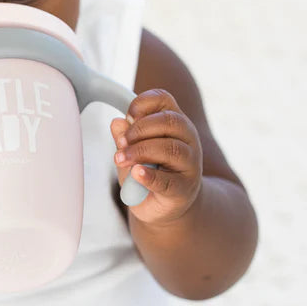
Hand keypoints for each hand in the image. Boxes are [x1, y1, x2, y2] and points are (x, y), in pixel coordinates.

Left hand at [110, 89, 202, 226]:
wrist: (165, 206)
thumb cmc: (148, 171)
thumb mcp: (131, 151)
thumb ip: (124, 137)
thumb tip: (116, 122)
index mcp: (173, 122)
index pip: (164, 99)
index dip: (144, 102)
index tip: (128, 115)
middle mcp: (187, 139)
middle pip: (170, 121)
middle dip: (140, 129)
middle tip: (121, 143)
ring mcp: (190, 164)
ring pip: (172, 149)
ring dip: (141, 151)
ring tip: (121, 159)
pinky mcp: (184, 188)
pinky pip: (168, 180)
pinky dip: (150, 176)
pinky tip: (137, 173)